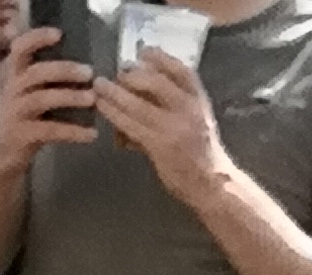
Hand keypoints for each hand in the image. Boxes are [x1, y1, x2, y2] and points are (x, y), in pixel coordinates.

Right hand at [0, 17, 98, 176]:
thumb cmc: (20, 121)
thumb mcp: (26, 96)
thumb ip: (46, 81)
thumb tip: (84, 69)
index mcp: (15, 76)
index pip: (20, 49)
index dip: (37, 38)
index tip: (58, 34)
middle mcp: (12, 91)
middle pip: (36, 73)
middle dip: (64, 70)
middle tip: (89, 73)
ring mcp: (15, 114)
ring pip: (41, 99)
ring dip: (69, 97)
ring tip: (92, 99)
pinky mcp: (21, 136)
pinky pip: (50, 130)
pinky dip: (73, 132)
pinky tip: (90, 134)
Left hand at [98, 49, 225, 199]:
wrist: (211, 185)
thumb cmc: (198, 156)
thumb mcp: (193, 124)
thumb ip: (170, 110)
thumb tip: (139, 100)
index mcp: (199, 101)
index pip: (183, 71)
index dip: (162, 59)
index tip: (144, 51)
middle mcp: (189, 110)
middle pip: (158, 83)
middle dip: (134, 74)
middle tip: (116, 71)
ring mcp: (175, 128)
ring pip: (140, 104)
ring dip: (116, 93)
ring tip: (99, 86)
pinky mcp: (160, 146)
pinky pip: (132, 125)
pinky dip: (115, 114)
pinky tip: (104, 109)